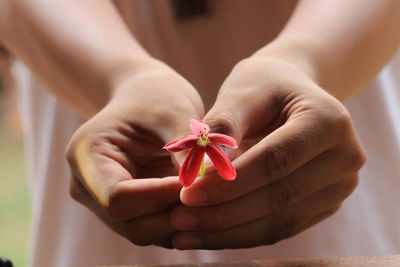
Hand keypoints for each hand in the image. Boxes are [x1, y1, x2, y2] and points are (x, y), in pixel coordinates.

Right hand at [66, 64, 203, 246]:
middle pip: (131, 224)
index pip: (119, 198)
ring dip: (181, 221)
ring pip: (144, 232)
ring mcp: (105, 202)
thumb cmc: (157, 96)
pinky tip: (203, 202)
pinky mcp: (127, 208)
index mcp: (87, 156)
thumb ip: (189, 147)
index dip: (162, 196)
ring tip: (211, 197)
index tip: (200, 183)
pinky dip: (180, 221)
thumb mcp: (173, 111)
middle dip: (176, 213)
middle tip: (213, 194)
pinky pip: (153, 228)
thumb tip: (211, 181)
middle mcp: (88, 187)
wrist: (146, 96)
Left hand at [170, 57, 365, 248]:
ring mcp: (339, 186)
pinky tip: (206, 235)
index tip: (186, 193)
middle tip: (178, 219)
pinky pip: (279, 228)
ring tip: (183, 234)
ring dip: (227, 232)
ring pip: (278, 222)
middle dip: (223, 213)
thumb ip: (221, 127)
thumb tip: (200, 172)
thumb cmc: (263, 87)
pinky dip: (240, 235)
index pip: (275, 160)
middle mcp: (346, 157)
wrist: (289, 96)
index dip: (229, 182)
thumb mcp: (242, 93)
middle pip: (279, 197)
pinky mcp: (324, 205)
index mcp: (329, 121)